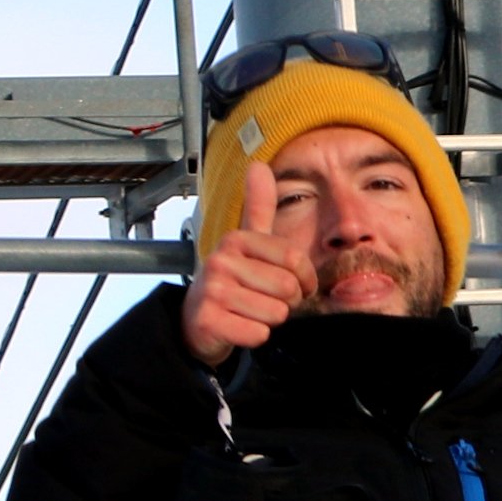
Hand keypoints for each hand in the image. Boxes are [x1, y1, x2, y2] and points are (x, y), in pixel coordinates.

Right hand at [181, 221, 313, 367]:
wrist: (197, 320)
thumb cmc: (232, 281)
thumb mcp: (247, 243)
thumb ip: (257, 207)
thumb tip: (259, 165)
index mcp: (236, 240)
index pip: (295, 259)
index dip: (304, 279)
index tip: (293, 284)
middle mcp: (220, 261)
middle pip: (288, 288)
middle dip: (286, 301)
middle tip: (264, 300)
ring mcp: (212, 291)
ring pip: (275, 313)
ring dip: (269, 319)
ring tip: (249, 311)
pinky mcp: (209, 321)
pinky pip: (258, 333)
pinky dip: (254, 335)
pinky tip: (239, 326)